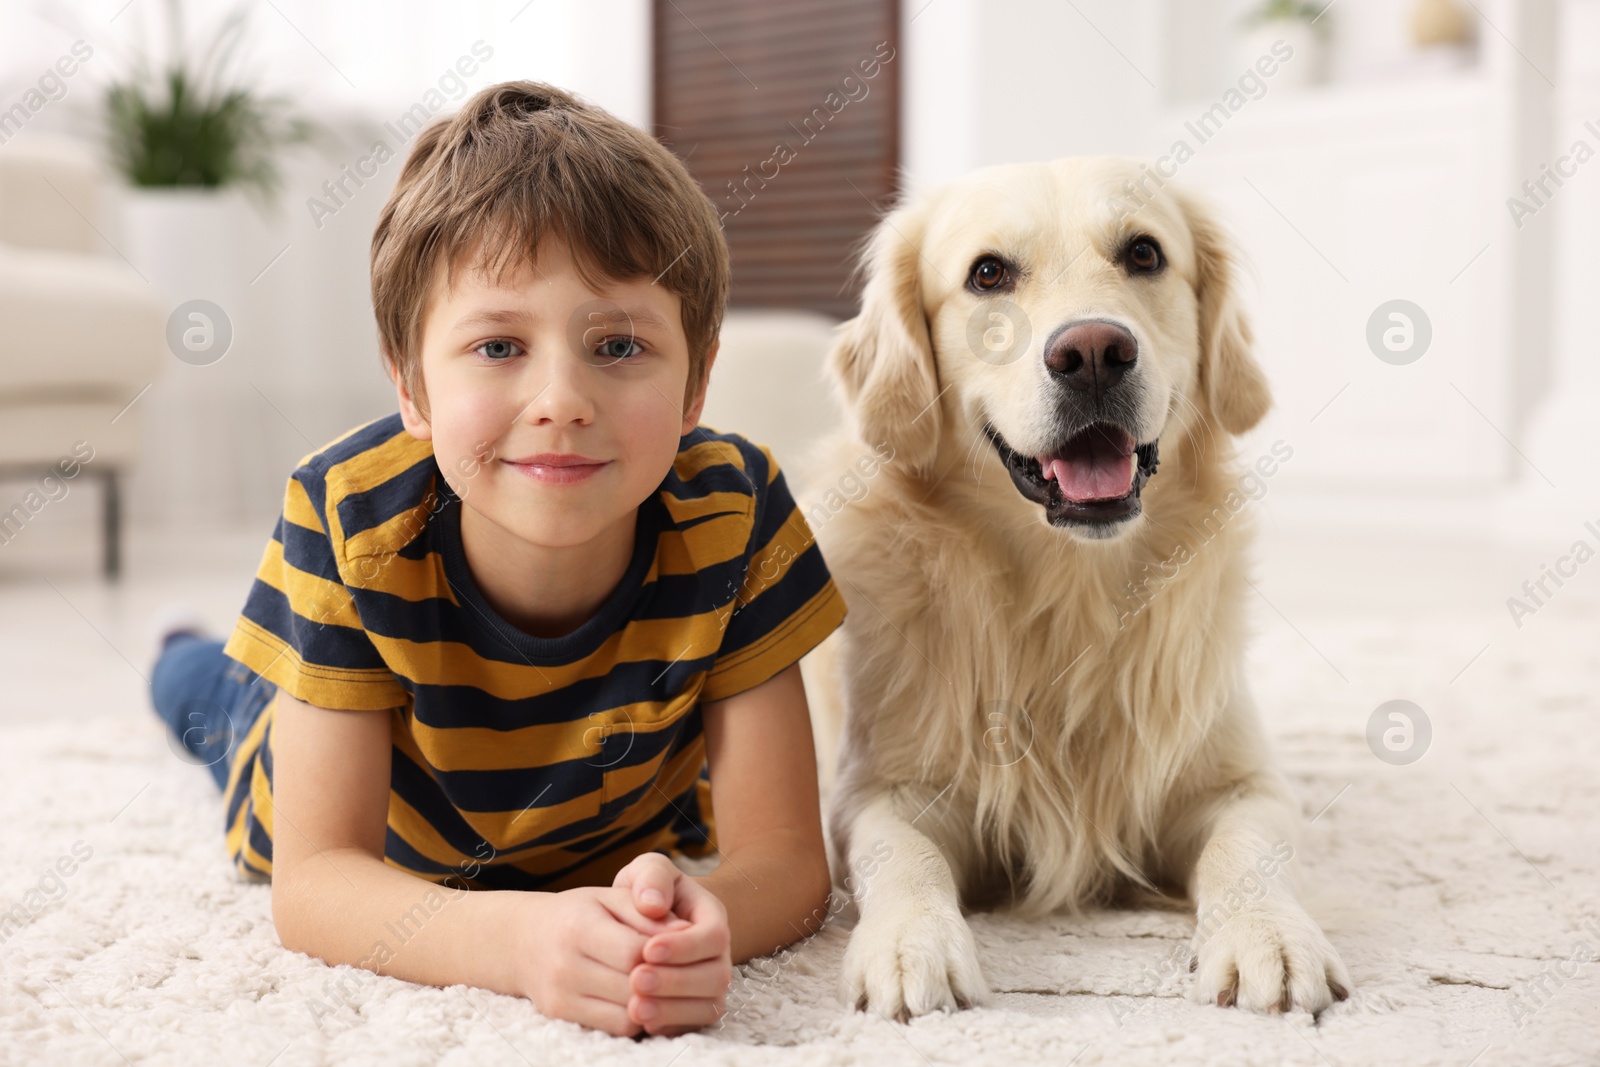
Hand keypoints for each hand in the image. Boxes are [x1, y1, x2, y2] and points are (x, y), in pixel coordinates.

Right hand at [511, 885, 685, 1035]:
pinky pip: (615, 1027)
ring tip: (666, 984)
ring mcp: (560, 994)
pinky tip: (645, 999)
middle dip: (665, 980)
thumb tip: (685, 931)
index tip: (680, 947)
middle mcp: (565, 964)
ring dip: (654, 1003)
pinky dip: (637, 1016)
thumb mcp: (611, 898)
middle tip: (685, 970)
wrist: (524, 939)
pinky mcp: (560, 1015)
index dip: (664, 953)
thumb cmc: (578, 912)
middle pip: (633, 986)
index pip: (635, 951)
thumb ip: (647, 912)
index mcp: (579, 926)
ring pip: (627, 1013)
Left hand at [614, 852, 733, 1035]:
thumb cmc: (651, 892)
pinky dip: (670, 1026)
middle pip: (715, 976)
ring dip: (672, 1009)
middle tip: (636, 979)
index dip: (685, 946)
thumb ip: (652, 877)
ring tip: (635, 1007)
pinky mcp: (697, 1008)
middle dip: (676, 981)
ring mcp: (710, 984)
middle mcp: (718, 954)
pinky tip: (642, 1021)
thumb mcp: (650, 871)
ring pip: (708, 1005)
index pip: (713, 936)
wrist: (650, 919)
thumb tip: (652, 905)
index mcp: (712, 918)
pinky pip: (694, 1025)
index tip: (648, 949)